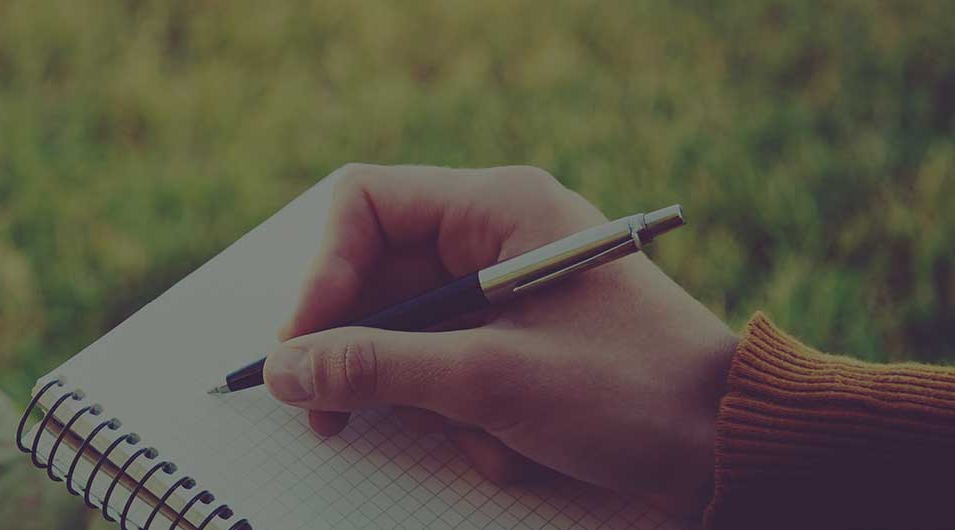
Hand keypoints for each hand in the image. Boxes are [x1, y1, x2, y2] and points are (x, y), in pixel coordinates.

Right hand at [263, 164, 738, 513]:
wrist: (735, 449)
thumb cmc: (633, 393)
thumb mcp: (489, 382)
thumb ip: (375, 369)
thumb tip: (284, 370)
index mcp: (498, 207)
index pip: (364, 207)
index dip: (320, 274)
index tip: (301, 346)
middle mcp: (497, 236)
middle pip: (375, 277)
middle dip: (359, 352)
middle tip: (326, 414)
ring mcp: (507, 293)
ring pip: (406, 336)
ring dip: (423, 400)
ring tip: (469, 437)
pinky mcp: (518, 344)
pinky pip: (447, 372)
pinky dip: (464, 420)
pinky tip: (510, 448)